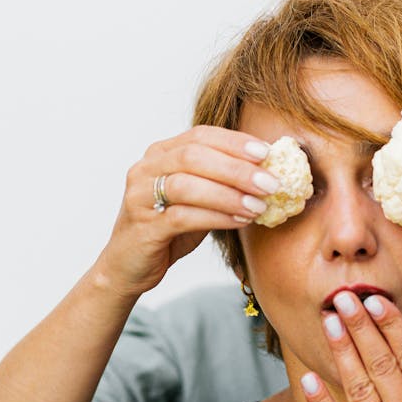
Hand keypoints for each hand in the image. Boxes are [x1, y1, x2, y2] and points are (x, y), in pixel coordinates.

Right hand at [95, 126, 280, 298]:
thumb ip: (221, 183)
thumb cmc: (169, 229)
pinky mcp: (143, 226)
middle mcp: (146, 168)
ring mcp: (141, 196)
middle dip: (237, 169)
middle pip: (194, 155)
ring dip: (230, 195)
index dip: (235, 142)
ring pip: (187, 184)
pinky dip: (217, 218)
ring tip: (259, 206)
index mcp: (160, 153)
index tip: (267, 153)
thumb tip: (267, 174)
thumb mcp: (197, 199)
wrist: (129, 266)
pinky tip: (240, 222)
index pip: (200, 135)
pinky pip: (183, 217)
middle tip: (271, 183)